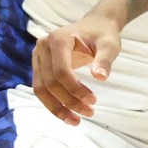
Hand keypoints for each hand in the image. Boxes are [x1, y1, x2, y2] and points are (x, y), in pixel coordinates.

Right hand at [30, 6, 125, 124]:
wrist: (94, 26)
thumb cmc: (102, 34)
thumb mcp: (110, 45)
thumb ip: (105, 59)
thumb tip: (101, 78)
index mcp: (58, 39)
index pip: (61, 71)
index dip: (75, 90)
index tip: (93, 100)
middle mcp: (42, 47)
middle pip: (49, 82)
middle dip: (68, 102)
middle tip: (89, 112)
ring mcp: (38, 56)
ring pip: (40, 89)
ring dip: (57, 108)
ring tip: (76, 121)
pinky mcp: (39, 66)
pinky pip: (41, 88)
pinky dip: (53, 103)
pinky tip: (68, 114)